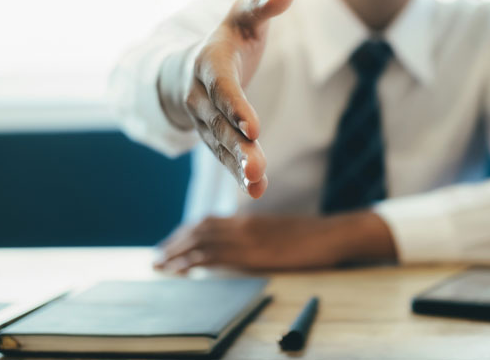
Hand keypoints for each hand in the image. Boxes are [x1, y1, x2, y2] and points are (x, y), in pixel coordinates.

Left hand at [154, 211, 397, 272]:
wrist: (331, 234)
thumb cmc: (310, 236)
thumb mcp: (277, 231)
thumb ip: (255, 235)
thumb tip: (239, 245)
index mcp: (248, 220)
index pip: (207, 222)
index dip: (185, 232)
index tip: (171, 243)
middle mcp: (242, 225)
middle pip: (199, 230)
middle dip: (175, 243)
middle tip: (158, 257)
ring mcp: (247, 238)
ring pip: (201, 242)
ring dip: (177, 253)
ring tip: (161, 265)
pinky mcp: (253, 253)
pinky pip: (215, 255)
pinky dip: (193, 261)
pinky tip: (181, 269)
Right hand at [157, 0, 294, 198]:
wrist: (187, 68)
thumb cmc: (227, 38)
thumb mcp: (243, 17)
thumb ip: (263, 5)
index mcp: (209, 63)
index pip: (221, 87)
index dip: (235, 106)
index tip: (254, 127)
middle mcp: (201, 95)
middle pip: (219, 123)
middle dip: (237, 146)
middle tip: (256, 168)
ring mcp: (203, 119)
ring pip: (219, 144)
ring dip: (237, 165)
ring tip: (257, 183)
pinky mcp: (212, 136)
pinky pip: (223, 156)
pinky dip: (238, 173)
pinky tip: (257, 190)